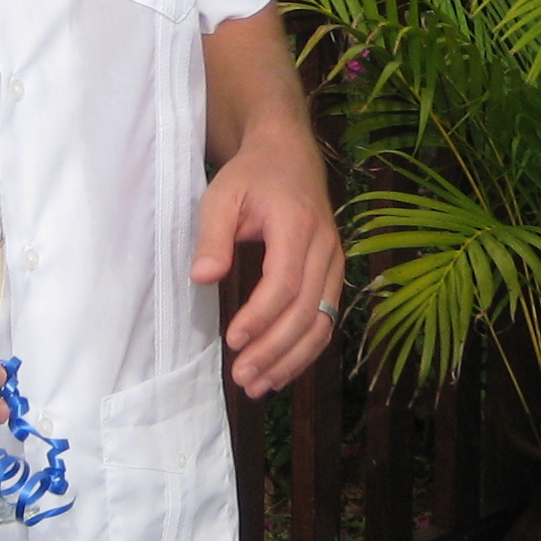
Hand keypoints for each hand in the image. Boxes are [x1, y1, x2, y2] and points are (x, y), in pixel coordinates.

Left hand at [192, 125, 345, 396]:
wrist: (289, 155)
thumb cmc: (252, 175)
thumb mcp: (221, 194)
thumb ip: (212, 236)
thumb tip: (204, 278)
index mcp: (297, 225)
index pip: (285, 281)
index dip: (261, 316)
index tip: (233, 340)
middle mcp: (325, 247)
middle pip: (307, 310)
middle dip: (274, 349)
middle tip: (242, 377)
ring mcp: (335, 263)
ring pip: (323, 322)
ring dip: (292, 359)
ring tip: (258, 385)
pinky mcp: (335, 275)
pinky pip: (326, 319)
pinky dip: (305, 350)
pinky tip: (280, 371)